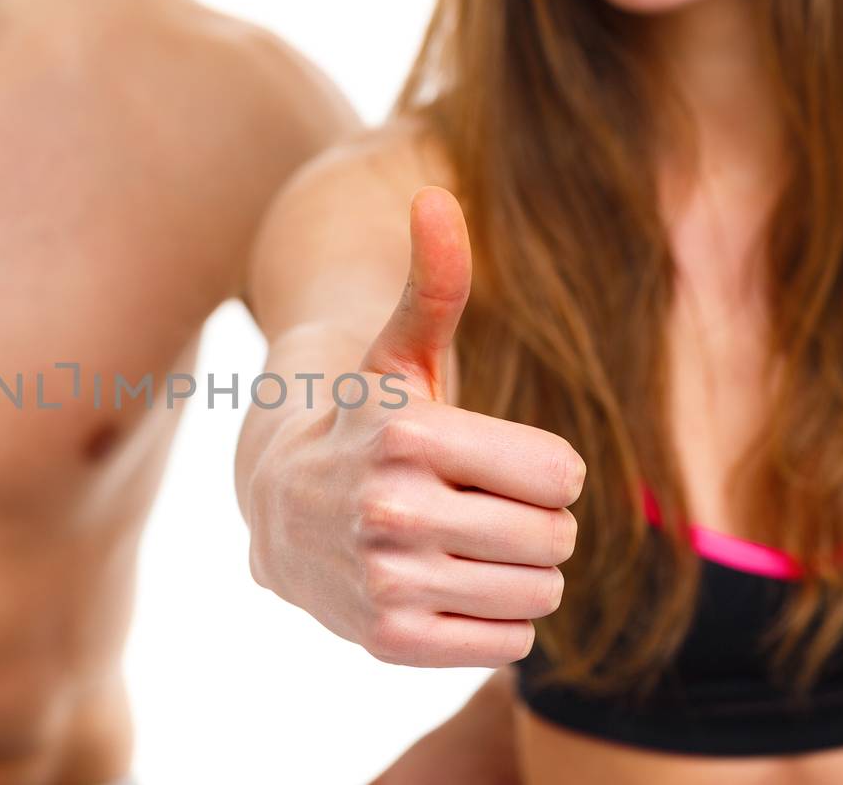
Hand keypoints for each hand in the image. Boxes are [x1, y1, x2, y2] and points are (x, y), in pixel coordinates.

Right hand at [245, 188, 583, 666]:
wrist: (279, 511)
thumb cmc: (363, 426)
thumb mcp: (398, 357)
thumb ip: (434, 285)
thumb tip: (438, 198)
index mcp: (406, 434)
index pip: (563, 474)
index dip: (540, 469)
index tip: (489, 461)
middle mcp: (390, 510)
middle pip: (556, 537)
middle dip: (534, 523)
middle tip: (479, 508)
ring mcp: (385, 580)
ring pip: (539, 594)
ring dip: (518, 574)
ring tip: (464, 549)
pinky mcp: (387, 640)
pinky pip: (507, 644)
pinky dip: (494, 623)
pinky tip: (448, 590)